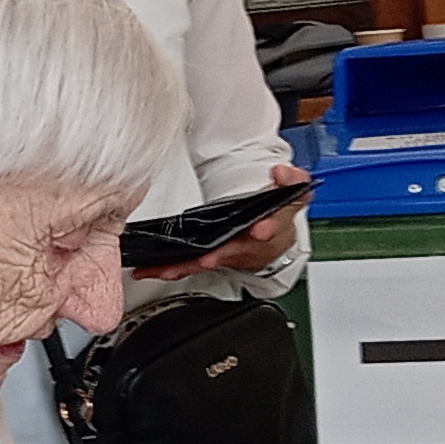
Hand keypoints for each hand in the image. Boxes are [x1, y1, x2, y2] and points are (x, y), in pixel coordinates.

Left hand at [128, 162, 310, 282]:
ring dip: (186, 266)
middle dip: (220, 255)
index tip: (259, 229)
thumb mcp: (291, 194)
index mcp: (271, 228)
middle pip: (233, 252)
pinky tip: (153, 270)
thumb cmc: (276, 215)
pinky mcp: (210, 261)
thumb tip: (281, 173)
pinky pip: (190, 266)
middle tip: (208, 258)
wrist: (270, 236)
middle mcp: (248, 247)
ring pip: (206, 263)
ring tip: (166, 268)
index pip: (271, 227)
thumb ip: (291, 180)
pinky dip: (172, 269)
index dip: (267, 228)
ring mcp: (228, 256)